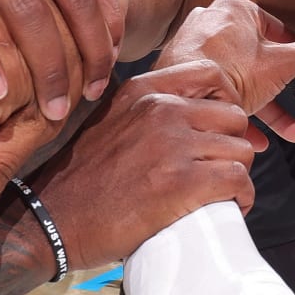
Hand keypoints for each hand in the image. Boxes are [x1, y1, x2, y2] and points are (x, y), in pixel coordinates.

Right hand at [27, 62, 257, 267]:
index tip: (217, 134)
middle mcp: (161, 109)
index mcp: (143, 90)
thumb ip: (145, 109)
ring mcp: (172, 144)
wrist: (52, 219)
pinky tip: (225, 208)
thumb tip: (188, 112)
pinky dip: (240, 198)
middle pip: (235, 117)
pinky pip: (238, 181)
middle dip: (232, 146)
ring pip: (242, 151)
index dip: (225, 105)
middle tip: (217, 172)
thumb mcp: (110, 121)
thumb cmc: (82, 179)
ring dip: (236, 176)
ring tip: (219, 195)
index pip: (212, 75)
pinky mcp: (181, 182)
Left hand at [158, 0, 294, 142]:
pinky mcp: (187, 75)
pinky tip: (253, 138)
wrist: (184, 102)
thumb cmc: (226, 74)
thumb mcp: (282, 64)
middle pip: (263, 60)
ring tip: (289, 131)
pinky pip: (221, 92)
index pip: (284, 34)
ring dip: (269, 109)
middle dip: (288, 91)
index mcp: (237, 10)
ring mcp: (197, 50)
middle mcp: (213, 24)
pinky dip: (240, 113)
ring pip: (243, 80)